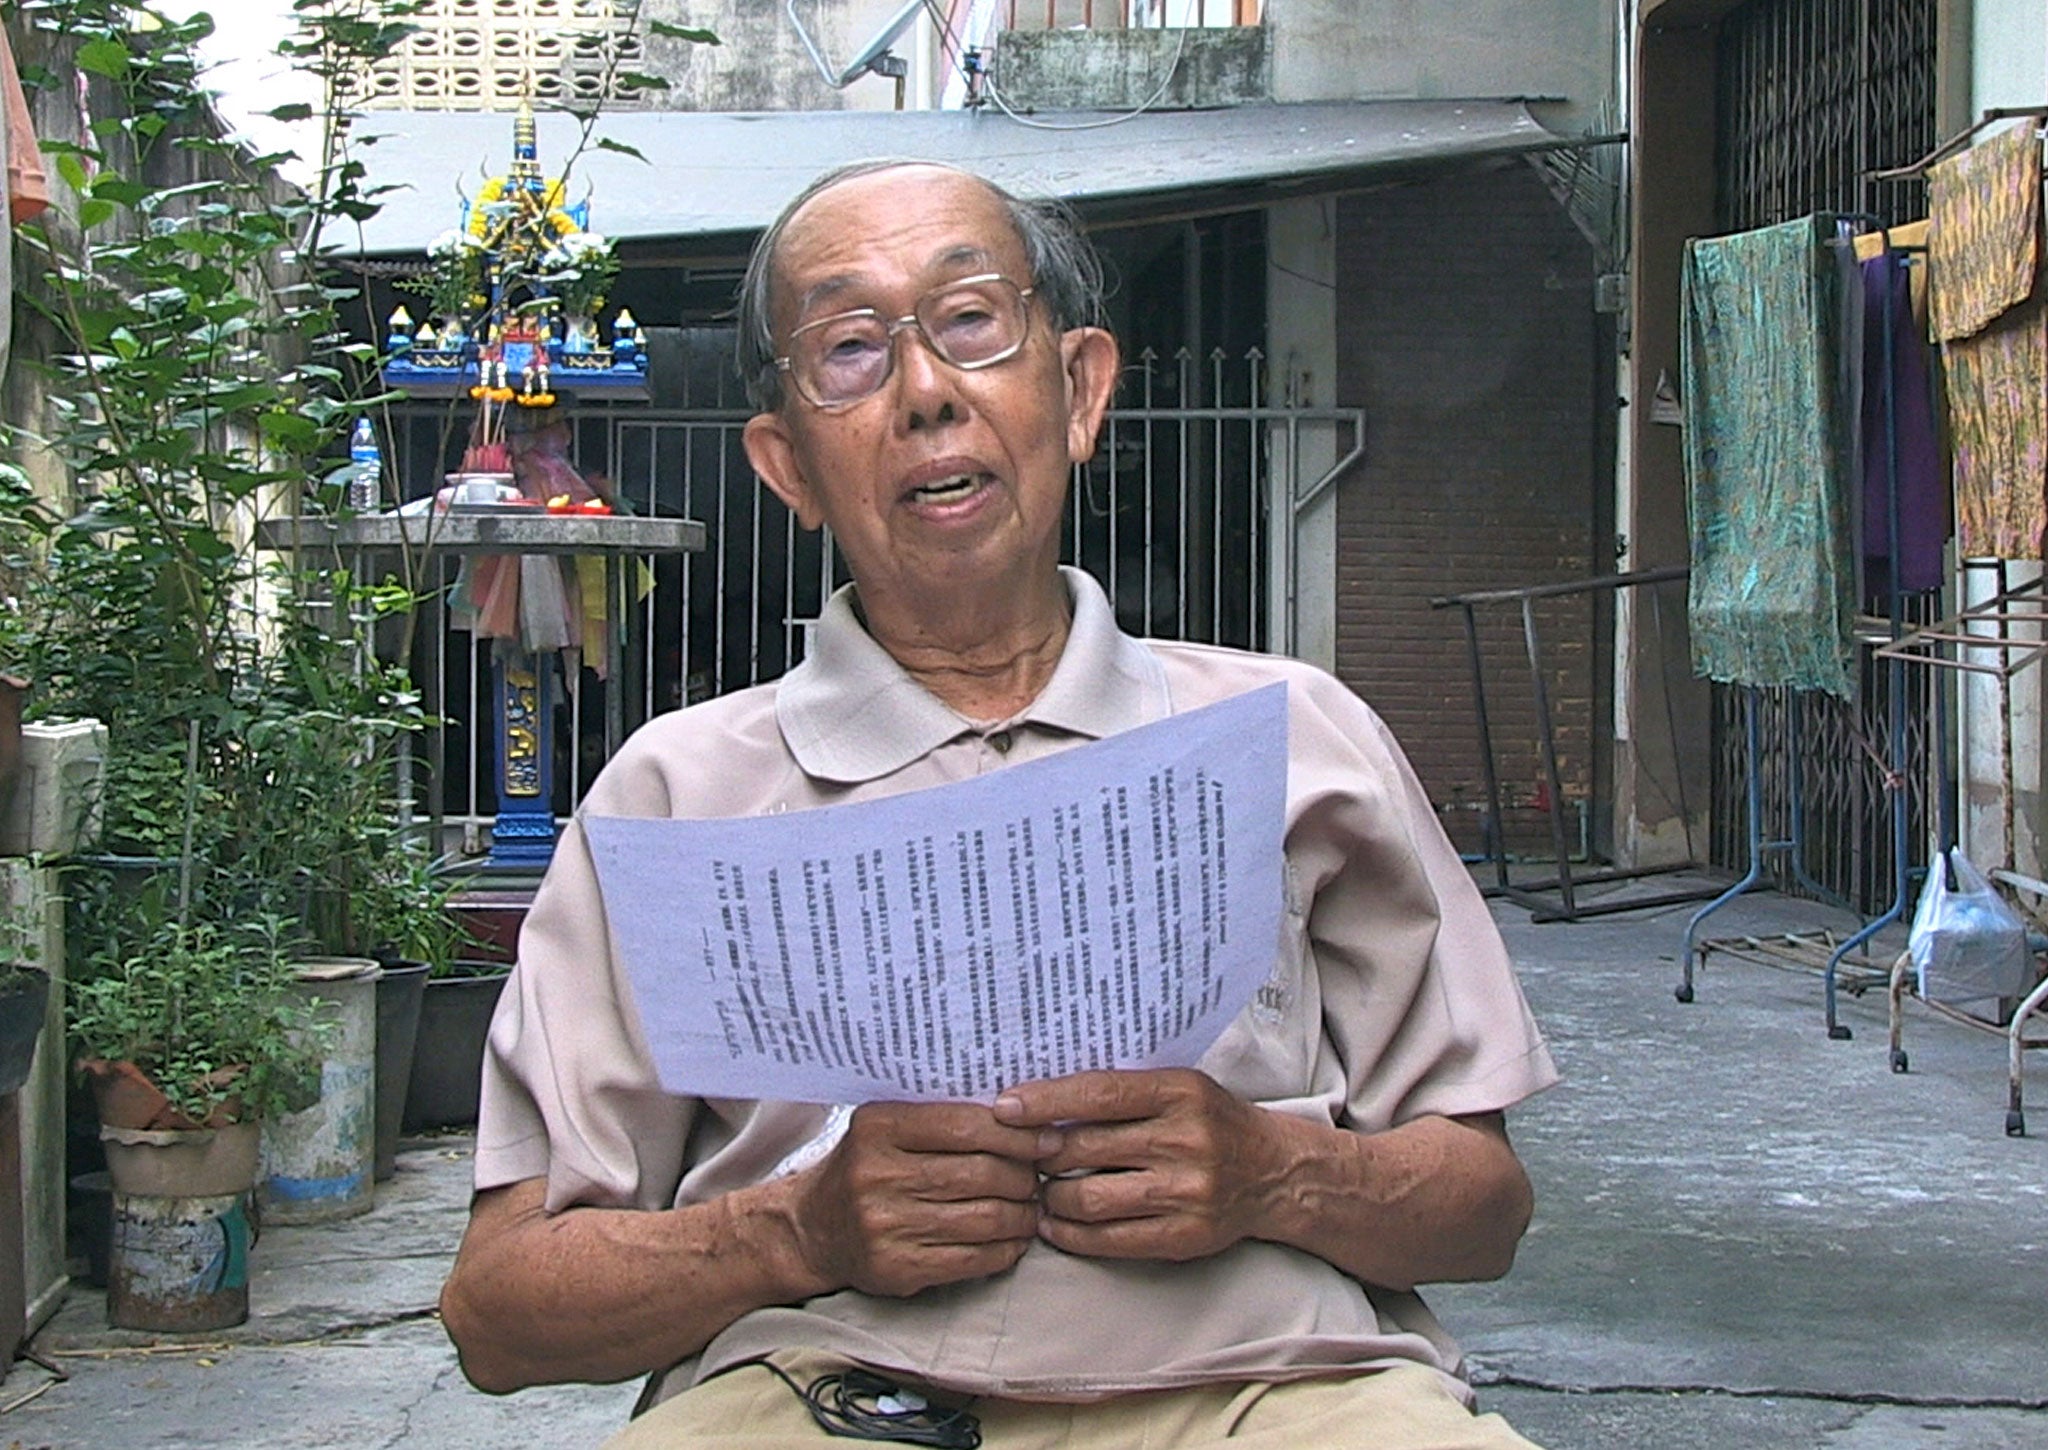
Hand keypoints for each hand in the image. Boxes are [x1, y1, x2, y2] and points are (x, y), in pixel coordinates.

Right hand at [790, 1101, 1054, 1297]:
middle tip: (1042, 1175)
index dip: (1018, 1133)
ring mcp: (886, 1226)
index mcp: (879, 1127)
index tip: (1048, 1137)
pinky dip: (1005, 1249)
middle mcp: (878, 1175)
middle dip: (1025, 1175)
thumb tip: (1026, 1115)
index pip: (966, 1125)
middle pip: (981, 1173)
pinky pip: (972, 1259)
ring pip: (984, 1218)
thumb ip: (943, 1117)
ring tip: (1032, 1206)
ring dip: (1022, 1214)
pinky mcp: (897, 1268)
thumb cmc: (866, 1168)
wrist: (813, 1229)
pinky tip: (1014, 1239)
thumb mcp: (888, 1127)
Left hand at [993, 1068, 1286, 1262]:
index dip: (1045, 1101)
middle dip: (1041, 1154)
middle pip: (1084, 1149)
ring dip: (1051, 1198)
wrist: (1274, 1172)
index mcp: (1180, 1092)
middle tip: (1021, 1155)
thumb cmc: (1210, 1121)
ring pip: (1089, 1199)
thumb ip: (1120, 1093)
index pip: (1098, 1094)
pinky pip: (1109, 1240)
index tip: (1004, 1107)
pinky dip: (1070, 1234)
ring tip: (1039, 1190)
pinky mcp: (1185, 1236)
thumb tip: (1038, 1102)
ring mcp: (1187, 1192)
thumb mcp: (1176, 1087)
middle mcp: (1185, 1140)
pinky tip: (1055, 1224)